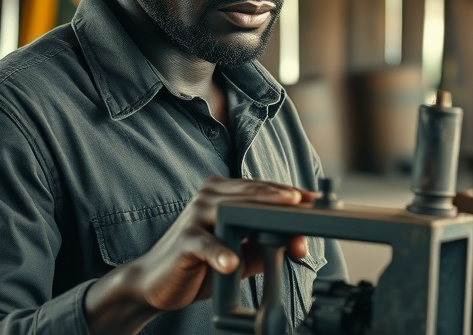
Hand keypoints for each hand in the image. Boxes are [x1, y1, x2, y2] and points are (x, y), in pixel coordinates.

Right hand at [83, 177, 315, 334]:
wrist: (156, 283)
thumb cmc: (202, 263)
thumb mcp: (242, 254)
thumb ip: (268, 246)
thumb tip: (301, 243)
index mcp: (224, 194)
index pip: (262, 190)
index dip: (290, 194)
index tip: (316, 201)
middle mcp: (209, 197)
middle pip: (249, 195)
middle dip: (280, 201)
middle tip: (303, 205)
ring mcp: (194, 217)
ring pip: (229, 211)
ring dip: (255, 218)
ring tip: (278, 224)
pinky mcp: (183, 241)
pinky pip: (204, 245)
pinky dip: (219, 254)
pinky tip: (232, 264)